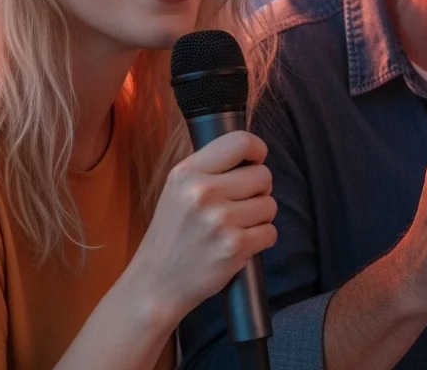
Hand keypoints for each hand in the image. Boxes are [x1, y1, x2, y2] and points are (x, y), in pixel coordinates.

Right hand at [126, 130, 277, 321]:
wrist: (156, 283)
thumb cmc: (172, 235)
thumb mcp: (178, 190)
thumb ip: (211, 169)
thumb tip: (253, 153)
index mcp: (188, 173)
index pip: (240, 141)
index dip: (257, 151)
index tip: (254, 162)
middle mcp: (203, 192)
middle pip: (263, 175)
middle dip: (258, 191)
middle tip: (237, 206)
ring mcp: (220, 220)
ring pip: (270, 205)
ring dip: (259, 218)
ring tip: (233, 228)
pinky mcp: (234, 247)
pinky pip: (270, 232)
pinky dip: (260, 240)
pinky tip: (238, 245)